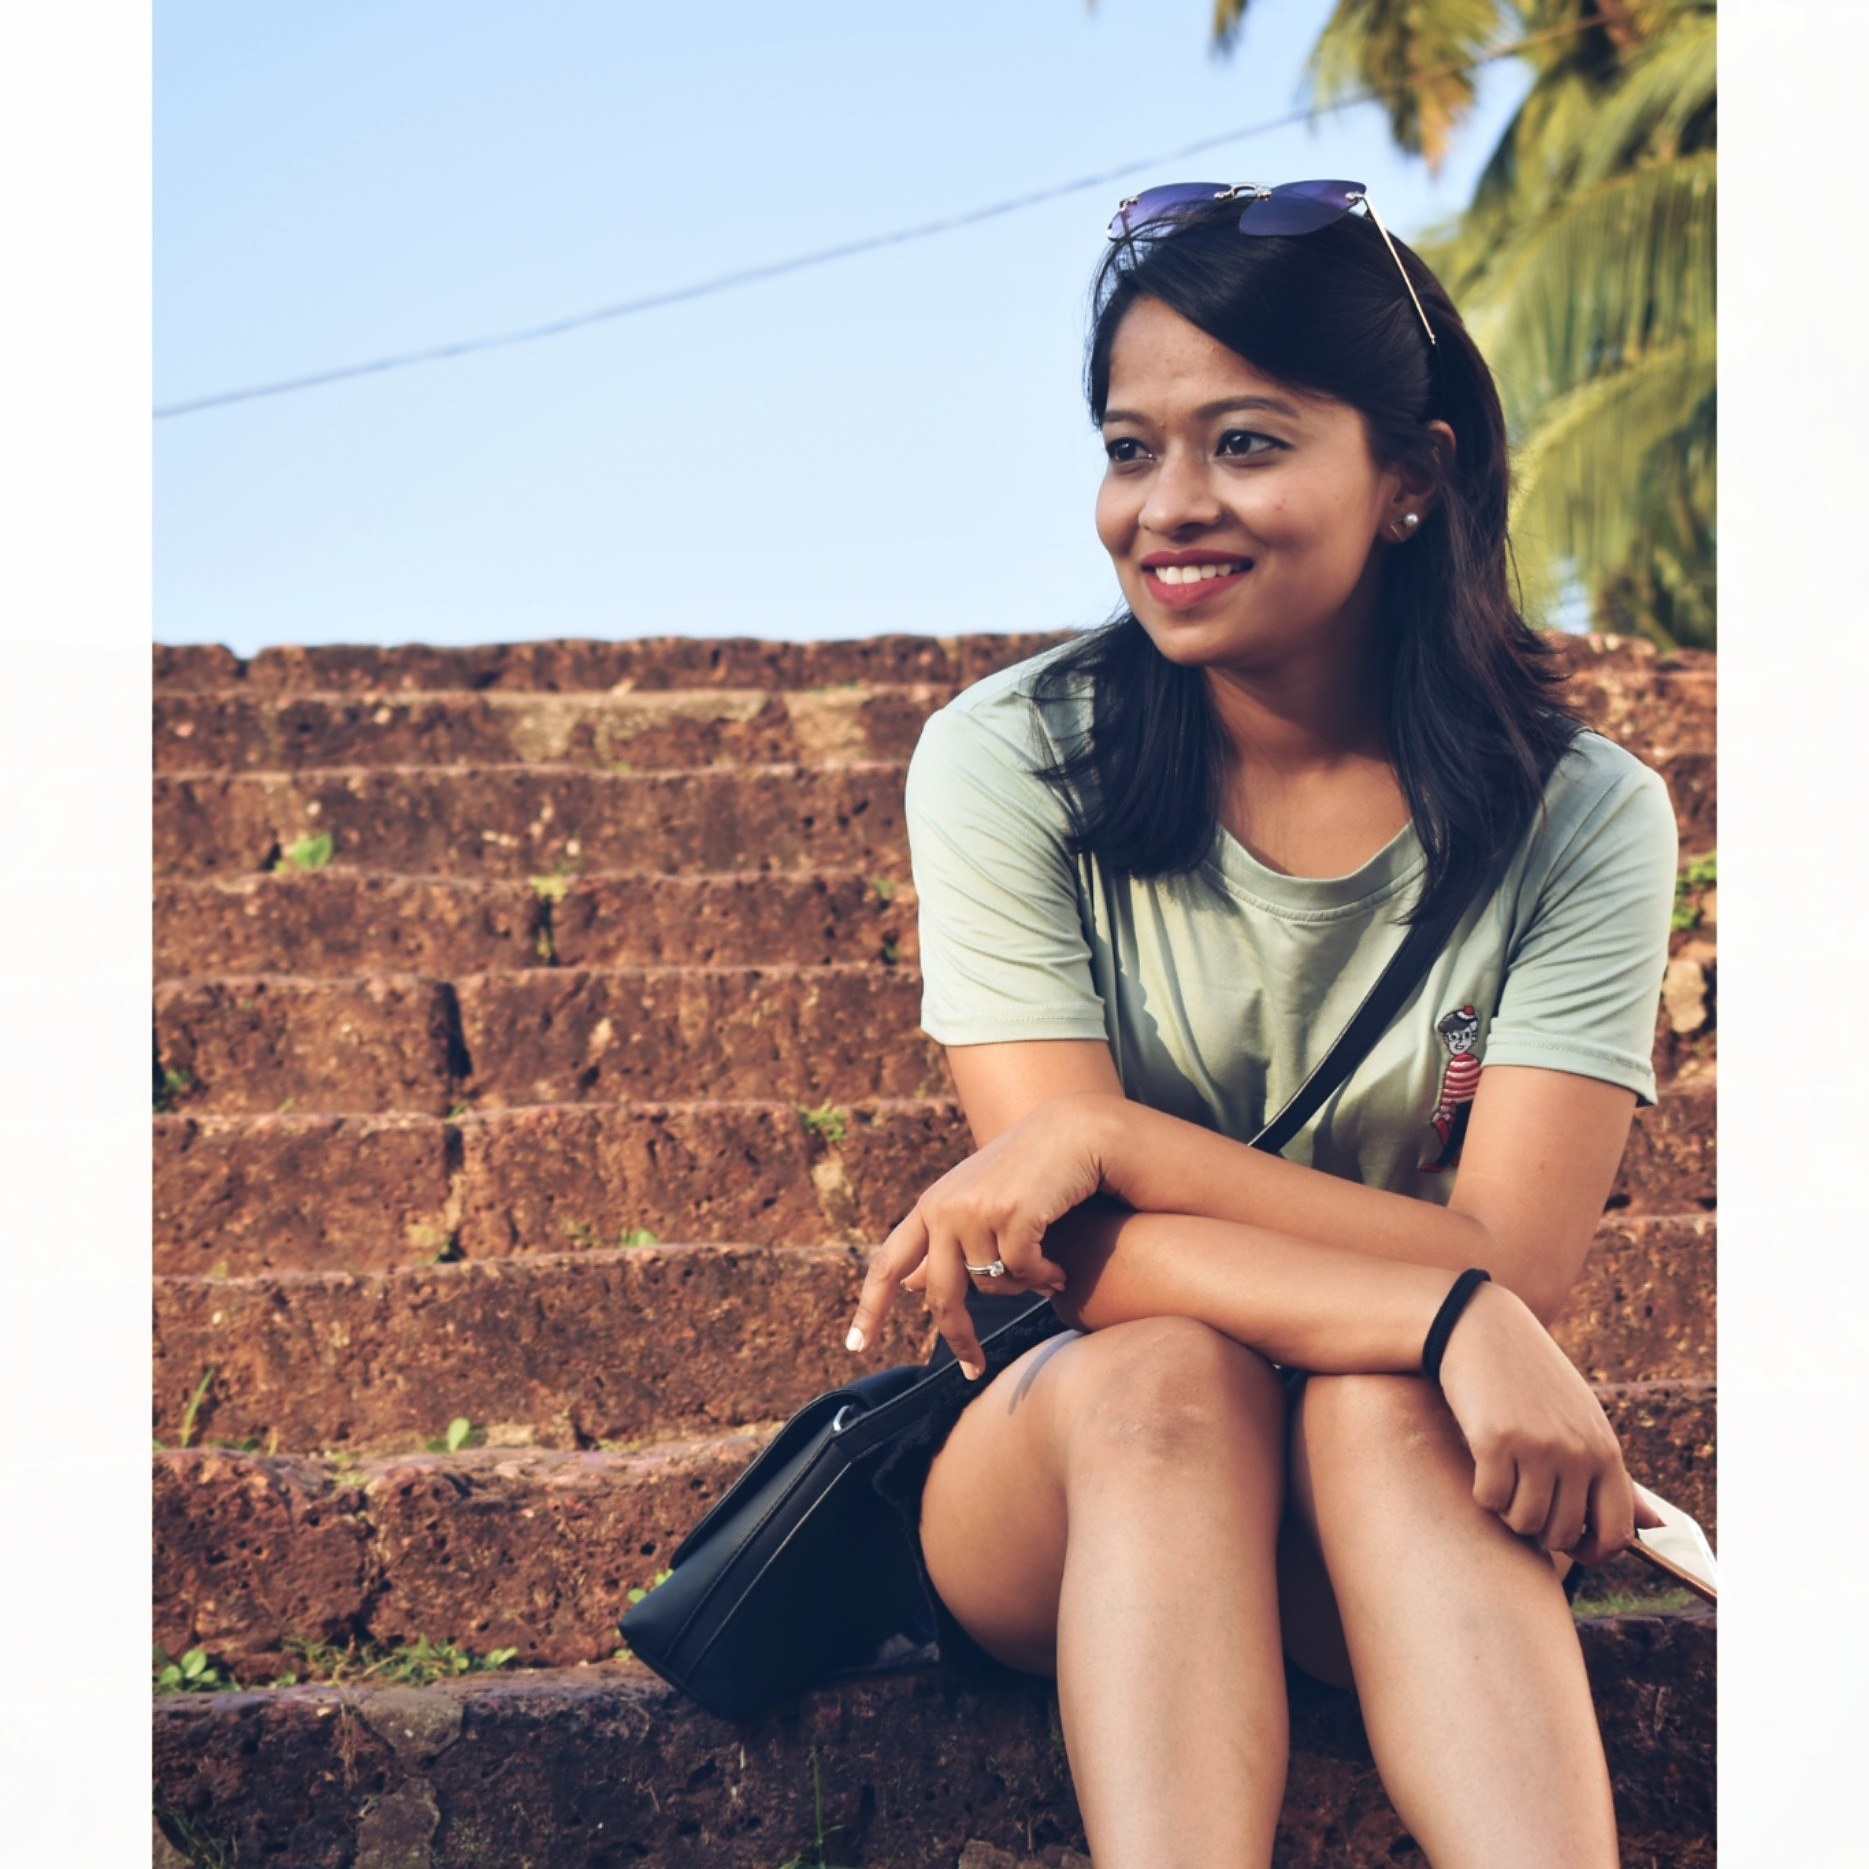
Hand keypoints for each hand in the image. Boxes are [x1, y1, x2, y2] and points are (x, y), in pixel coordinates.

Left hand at [843, 1093, 1114, 1379]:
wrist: (1077, 1131)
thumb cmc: (1031, 1171)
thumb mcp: (977, 1203)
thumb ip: (943, 1242)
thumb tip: (909, 1286)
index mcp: (931, 1205)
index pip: (888, 1262)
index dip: (870, 1306)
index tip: (855, 1345)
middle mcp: (945, 1206)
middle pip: (940, 1294)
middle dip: (958, 1337)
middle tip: (973, 1367)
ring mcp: (977, 1210)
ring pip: (992, 1286)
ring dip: (1021, 1288)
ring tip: (1046, 1270)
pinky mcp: (1013, 1214)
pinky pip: (1024, 1275)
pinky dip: (1045, 1278)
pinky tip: (1059, 1269)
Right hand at [1435, 1282, 1661, 1566]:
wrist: (1481, 1328)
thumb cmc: (1534, 1379)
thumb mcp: (1584, 1420)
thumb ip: (1613, 1475)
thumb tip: (1657, 1525)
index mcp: (1605, 1450)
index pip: (1616, 1532)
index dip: (1592, 1553)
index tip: (1571, 1548)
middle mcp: (1576, 1452)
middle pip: (1562, 1534)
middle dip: (1540, 1528)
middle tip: (1524, 1497)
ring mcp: (1537, 1446)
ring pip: (1524, 1522)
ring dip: (1508, 1511)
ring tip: (1504, 1478)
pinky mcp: (1495, 1441)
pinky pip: (1490, 1499)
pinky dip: (1483, 1492)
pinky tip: (1482, 1463)